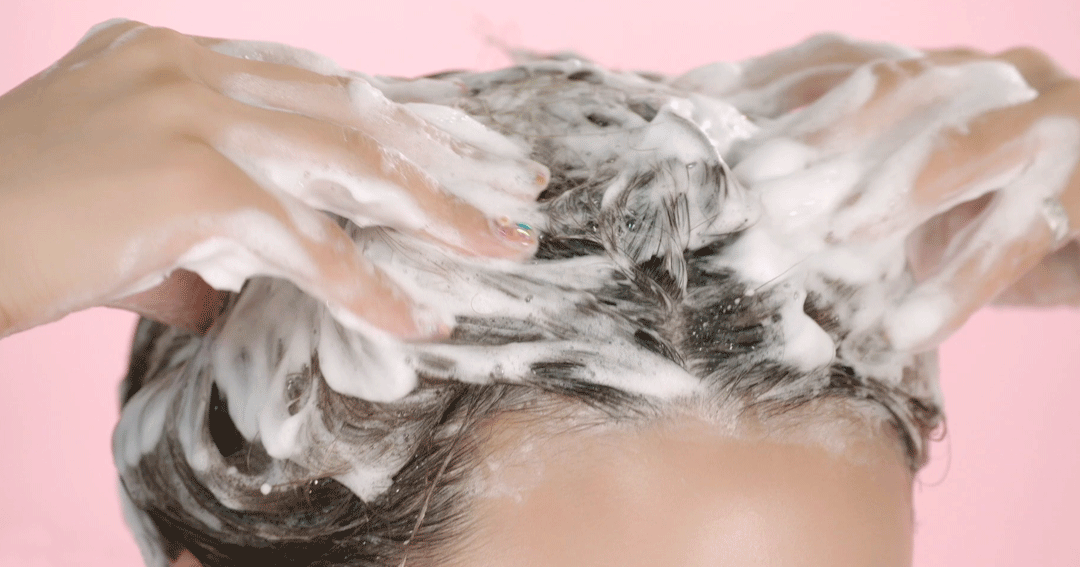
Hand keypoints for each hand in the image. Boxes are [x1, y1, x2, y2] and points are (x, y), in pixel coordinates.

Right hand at [0, 20, 548, 338]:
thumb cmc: (9, 227)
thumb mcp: (111, 214)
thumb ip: (181, 240)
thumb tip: (223, 294)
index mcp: (177, 59)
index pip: (318, 84)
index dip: (399, 120)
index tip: (462, 152)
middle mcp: (191, 67)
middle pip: (355, 109)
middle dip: (445, 153)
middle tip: (516, 188)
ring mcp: (192, 111)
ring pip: (351, 161)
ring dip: (436, 211)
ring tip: (499, 248)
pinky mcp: (189, 175)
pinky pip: (305, 240)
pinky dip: (366, 286)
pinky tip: (417, 319)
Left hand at [688, 35, 1079, 350]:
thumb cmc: (987, 211)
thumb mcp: (905, 189)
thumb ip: (842, 181)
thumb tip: (744, 202)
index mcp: (932, 68)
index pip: (841, 59)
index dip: (768, 83)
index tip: (696, 111)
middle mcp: (985, 75)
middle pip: (896, 86)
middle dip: (819, 135)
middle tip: (754, 185)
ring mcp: (1044, 119)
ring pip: (966, 143)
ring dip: (893, 191)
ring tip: (833, 238)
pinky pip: (1022, 236)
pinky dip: (959, 284)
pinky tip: (904, 331)